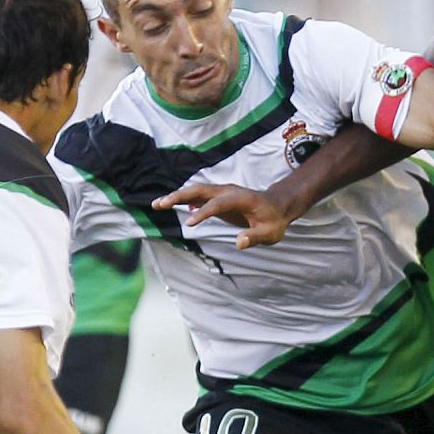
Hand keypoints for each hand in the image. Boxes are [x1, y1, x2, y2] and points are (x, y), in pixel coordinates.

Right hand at [153, 182, 293, 248]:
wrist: (277, 206)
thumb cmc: (274, 221)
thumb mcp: (270, 233)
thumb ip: (255, 237)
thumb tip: (239, 243)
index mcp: (241, 198)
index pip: (217, 204)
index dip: (203, 213)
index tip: (189, 225)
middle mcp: (228, 191)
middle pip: (200, 190)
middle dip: (179, 196)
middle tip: (160, 204)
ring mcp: (222, 193)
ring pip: (196, 191)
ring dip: (176, 196)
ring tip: (156, 204)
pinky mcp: (218, 198)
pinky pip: (198, 197)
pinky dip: (182, 200)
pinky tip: (168, 205)